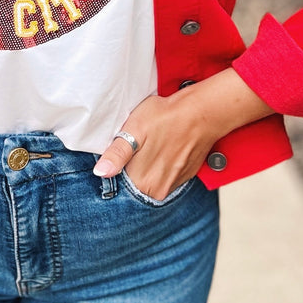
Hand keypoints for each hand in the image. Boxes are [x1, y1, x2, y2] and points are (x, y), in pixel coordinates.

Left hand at [92, 68, 270, 200]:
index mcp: (143, 182)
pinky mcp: (185, 176)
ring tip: (152, 145)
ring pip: (151, 179)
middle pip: (135, 184)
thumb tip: (100, 172)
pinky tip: (164, 147)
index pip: (119, 184)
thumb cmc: (166, 116)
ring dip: (148, 166)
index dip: (117, 167)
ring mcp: (174, 184)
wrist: (202, 112)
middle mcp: (159, 190)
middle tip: (138, 145)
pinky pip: (166, 176)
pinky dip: (163, 165)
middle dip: (132, 168)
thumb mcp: (134, 129)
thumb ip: (116, 154)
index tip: (122, 152)